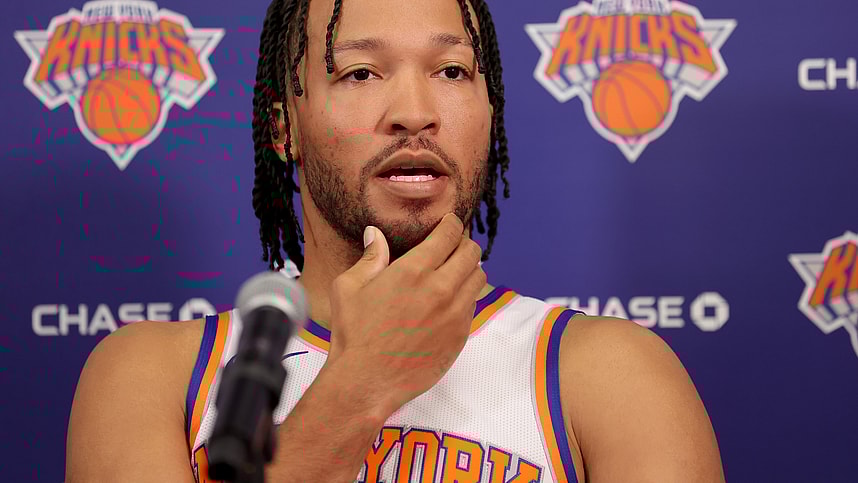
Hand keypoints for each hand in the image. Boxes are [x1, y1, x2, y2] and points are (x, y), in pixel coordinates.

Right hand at [325, 213, 485, 412]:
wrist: (366, 381)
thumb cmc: (354, 334)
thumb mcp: (348, 288)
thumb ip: (369, 257)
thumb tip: (374, 233)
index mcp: (413, 271)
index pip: (449, 234)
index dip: (451, 224)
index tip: (449, 223)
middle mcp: (440, 289)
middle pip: (471, 252)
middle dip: (464, 243)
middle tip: (453, 245)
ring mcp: (454, 314)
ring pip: (478, 277)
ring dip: (469, 269)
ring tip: (455, 271)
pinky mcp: (459, 335)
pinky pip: (473, 305)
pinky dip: (466, 296)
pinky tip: (449, 300)